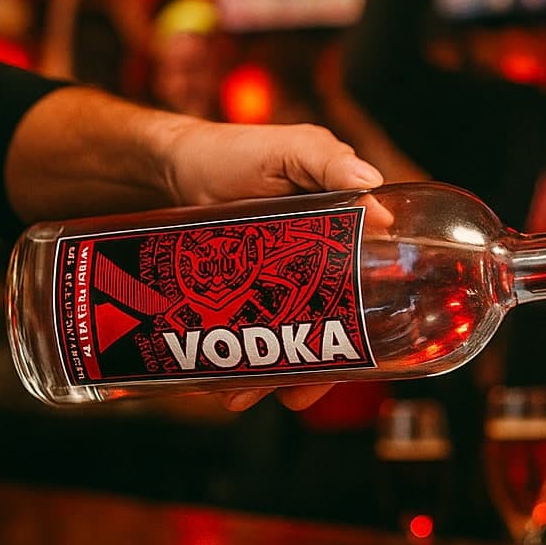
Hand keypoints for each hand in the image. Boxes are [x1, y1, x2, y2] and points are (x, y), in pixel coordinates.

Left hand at [152, 120, 382, 412]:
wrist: (168, 168)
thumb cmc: (234, 149)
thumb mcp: (289, 147)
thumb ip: (329, 163)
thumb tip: (374, 191)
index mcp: (345, 231)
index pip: (376, 282)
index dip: (377, 319)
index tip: (370, 351)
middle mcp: (319, 266)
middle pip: (332, 328)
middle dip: (318, 369)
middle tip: (297, 394)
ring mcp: (278, 288)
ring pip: (288, 344)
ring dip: (273, 377)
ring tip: (244, 396)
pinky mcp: (241, 301)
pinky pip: (249, 342)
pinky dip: (239, 368)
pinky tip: (224, 385)